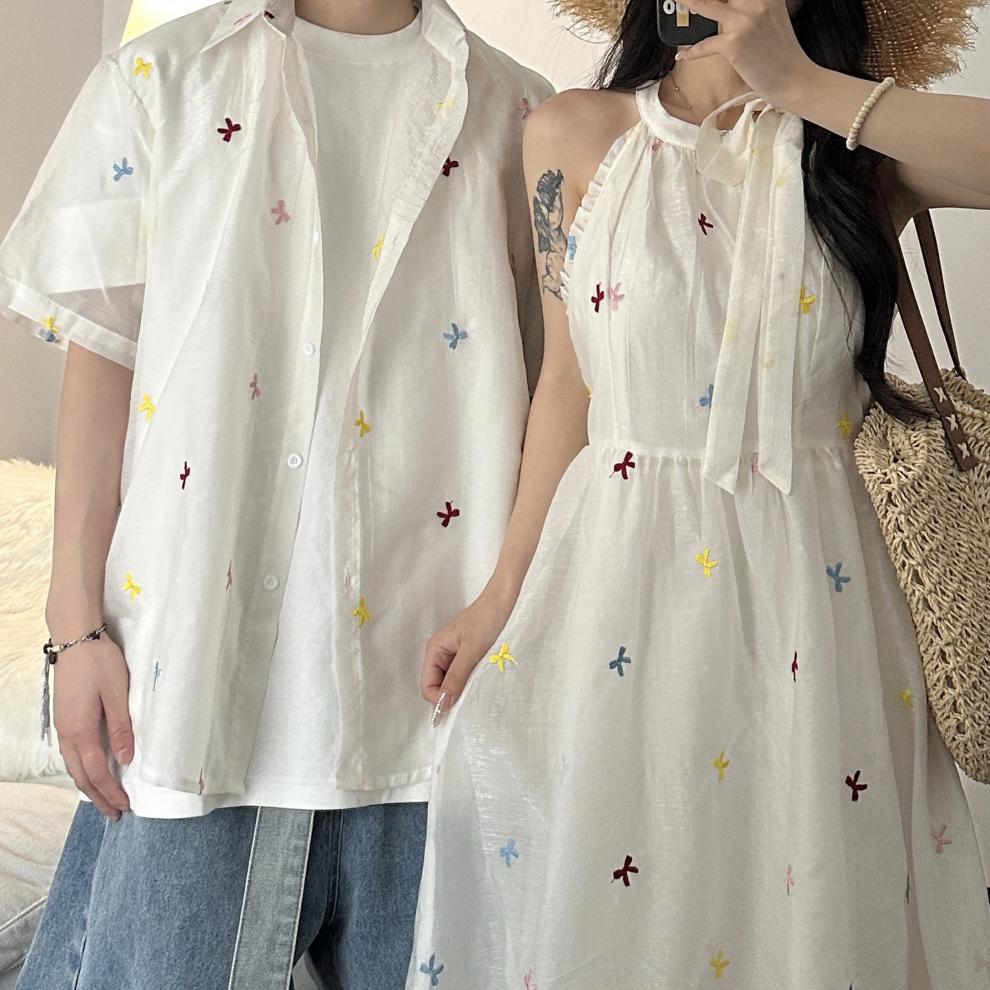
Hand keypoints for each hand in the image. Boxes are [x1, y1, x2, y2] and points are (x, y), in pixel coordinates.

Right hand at [53, 632, 132, 819]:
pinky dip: (82, 769)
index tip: (124, 806)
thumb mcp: (117, 694)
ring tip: (105, 797)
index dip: (110, 791)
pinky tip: (93, 770)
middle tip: (115, 812)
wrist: (75, 639)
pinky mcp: (65, 718)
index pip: (95, 772)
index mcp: (81, 731)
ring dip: (89, 784)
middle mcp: (67, 734)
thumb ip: (121, 727)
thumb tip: (125, 759)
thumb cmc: (100, 664)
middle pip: (80, 775)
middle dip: (98, 796)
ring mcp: (63, 726)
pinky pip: (72, 754)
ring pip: (73, 766)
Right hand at [421, 591, 515, 719]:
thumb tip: (443, 703)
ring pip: (450, 681)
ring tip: (477, 687)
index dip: (439, 699)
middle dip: (450, 694)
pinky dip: (468, 680)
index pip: (427, 685)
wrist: (502, 600)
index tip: (458, 705)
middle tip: (471, 697)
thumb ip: (456, 677)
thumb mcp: (471, 650)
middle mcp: (440, 653)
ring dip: (461, 688)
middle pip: (437, 685)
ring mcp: (452, 654)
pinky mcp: (465, 654)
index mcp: (435, 650)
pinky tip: (480, 679)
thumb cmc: (486, 620)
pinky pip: (461, 674)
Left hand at [678, 0, 817, 106]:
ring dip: (688, 2)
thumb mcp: (773, 17)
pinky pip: (705, 45)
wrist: (793, 79)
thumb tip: (729, 6)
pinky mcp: (734, 43)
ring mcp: (744, 21)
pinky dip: (692, 52)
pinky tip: (682, 55)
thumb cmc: (782, 53)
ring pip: (706, 5)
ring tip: (677, 1)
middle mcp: (757, 1)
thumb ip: (754, 6)